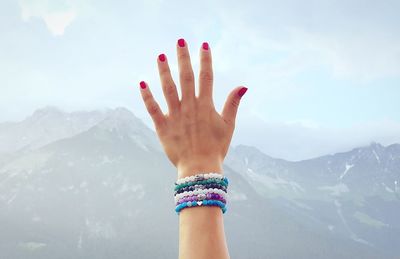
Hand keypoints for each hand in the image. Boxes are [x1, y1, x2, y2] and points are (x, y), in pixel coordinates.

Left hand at [139, 39, 246, 177]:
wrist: (200, 168)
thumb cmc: (216, 148)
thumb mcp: (228, 125)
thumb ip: (233, 104)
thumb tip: (243, 86)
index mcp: (206, 105)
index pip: (206, 77)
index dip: (205, 60)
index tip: (204, 45)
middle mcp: (189, 107)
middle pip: (186, 77)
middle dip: (184, 58)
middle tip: (180, 42)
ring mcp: (175, 115)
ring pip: (168, 88)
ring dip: (164, 71)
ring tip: (161, 56)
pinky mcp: (162, 126)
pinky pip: (152, 108)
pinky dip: (147, 96)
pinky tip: (142, 83)